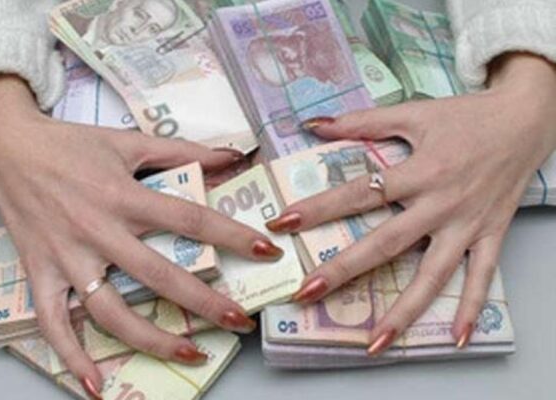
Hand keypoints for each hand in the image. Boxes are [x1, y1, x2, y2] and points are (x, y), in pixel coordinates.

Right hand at [0, 76, 282, 393]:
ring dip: (150, 338)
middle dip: (202, 301)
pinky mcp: (41, 272)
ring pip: (110, 309)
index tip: (266, 252)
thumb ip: (182, 150)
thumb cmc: (71, 143)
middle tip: (239, 320)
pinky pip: (53, 321)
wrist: (7, 147)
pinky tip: (96, 384)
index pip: (188, 219)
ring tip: (190, 353)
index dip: (231, 235)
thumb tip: (231, 153)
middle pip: (157, 274)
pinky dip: (70, 355)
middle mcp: (98, 230)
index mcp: (123, 195)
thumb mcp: (128, 140)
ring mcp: (67, 256)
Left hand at [266, 53, 555, 354]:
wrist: (525, 120)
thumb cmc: (466, 116)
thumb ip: (363, 121)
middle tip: (306, 294)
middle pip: (387, 243)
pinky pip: (481, 277)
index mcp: (419, 171)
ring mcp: (467, 224)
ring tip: (374, 343)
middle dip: (344, 270)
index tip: (283, 223)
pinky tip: (454, 338)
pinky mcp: (491, 235)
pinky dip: (470, 308)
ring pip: (432, 274)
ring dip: (404, 310)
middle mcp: (440, 203)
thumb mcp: (414, 113)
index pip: (360, 193)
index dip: (320, 208)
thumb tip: (312, 124)